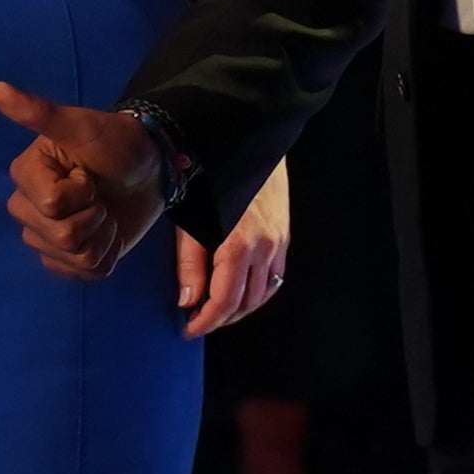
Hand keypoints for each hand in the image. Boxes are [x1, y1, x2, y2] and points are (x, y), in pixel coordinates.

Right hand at [0, 83, 166, 280]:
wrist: (149, 170)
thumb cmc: (116, 144)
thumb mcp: (83, 126)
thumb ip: (42, 113)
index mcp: (25, 176)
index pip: (51, 205)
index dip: (81, 193)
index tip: (88, 174)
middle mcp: (27, 209)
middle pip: (61, 236)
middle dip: (95, 216)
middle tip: (100, 194)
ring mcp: (46, 238)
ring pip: (74, 257)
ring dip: (104, 236)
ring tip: (107, 212)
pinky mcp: (68, 260)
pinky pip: (84, 274)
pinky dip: (107, 256)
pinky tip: (108, 234)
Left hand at [176, 163, 292, 338]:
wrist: (246, 143)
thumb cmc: (210, 178)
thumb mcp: (189, 221)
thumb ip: (189, 264)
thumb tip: (188, 302)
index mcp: (237, 247)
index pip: (224, 301)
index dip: (206, 321)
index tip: (189, 329)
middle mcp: (264, 249)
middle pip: (246, 303)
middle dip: (222, 318)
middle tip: (199, 321)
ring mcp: (279, 243)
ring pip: (264, 294)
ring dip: (241, 308)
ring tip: (218, 309)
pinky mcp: (285, 235)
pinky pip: (276, 277)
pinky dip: (260, 291)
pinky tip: (243, 290)